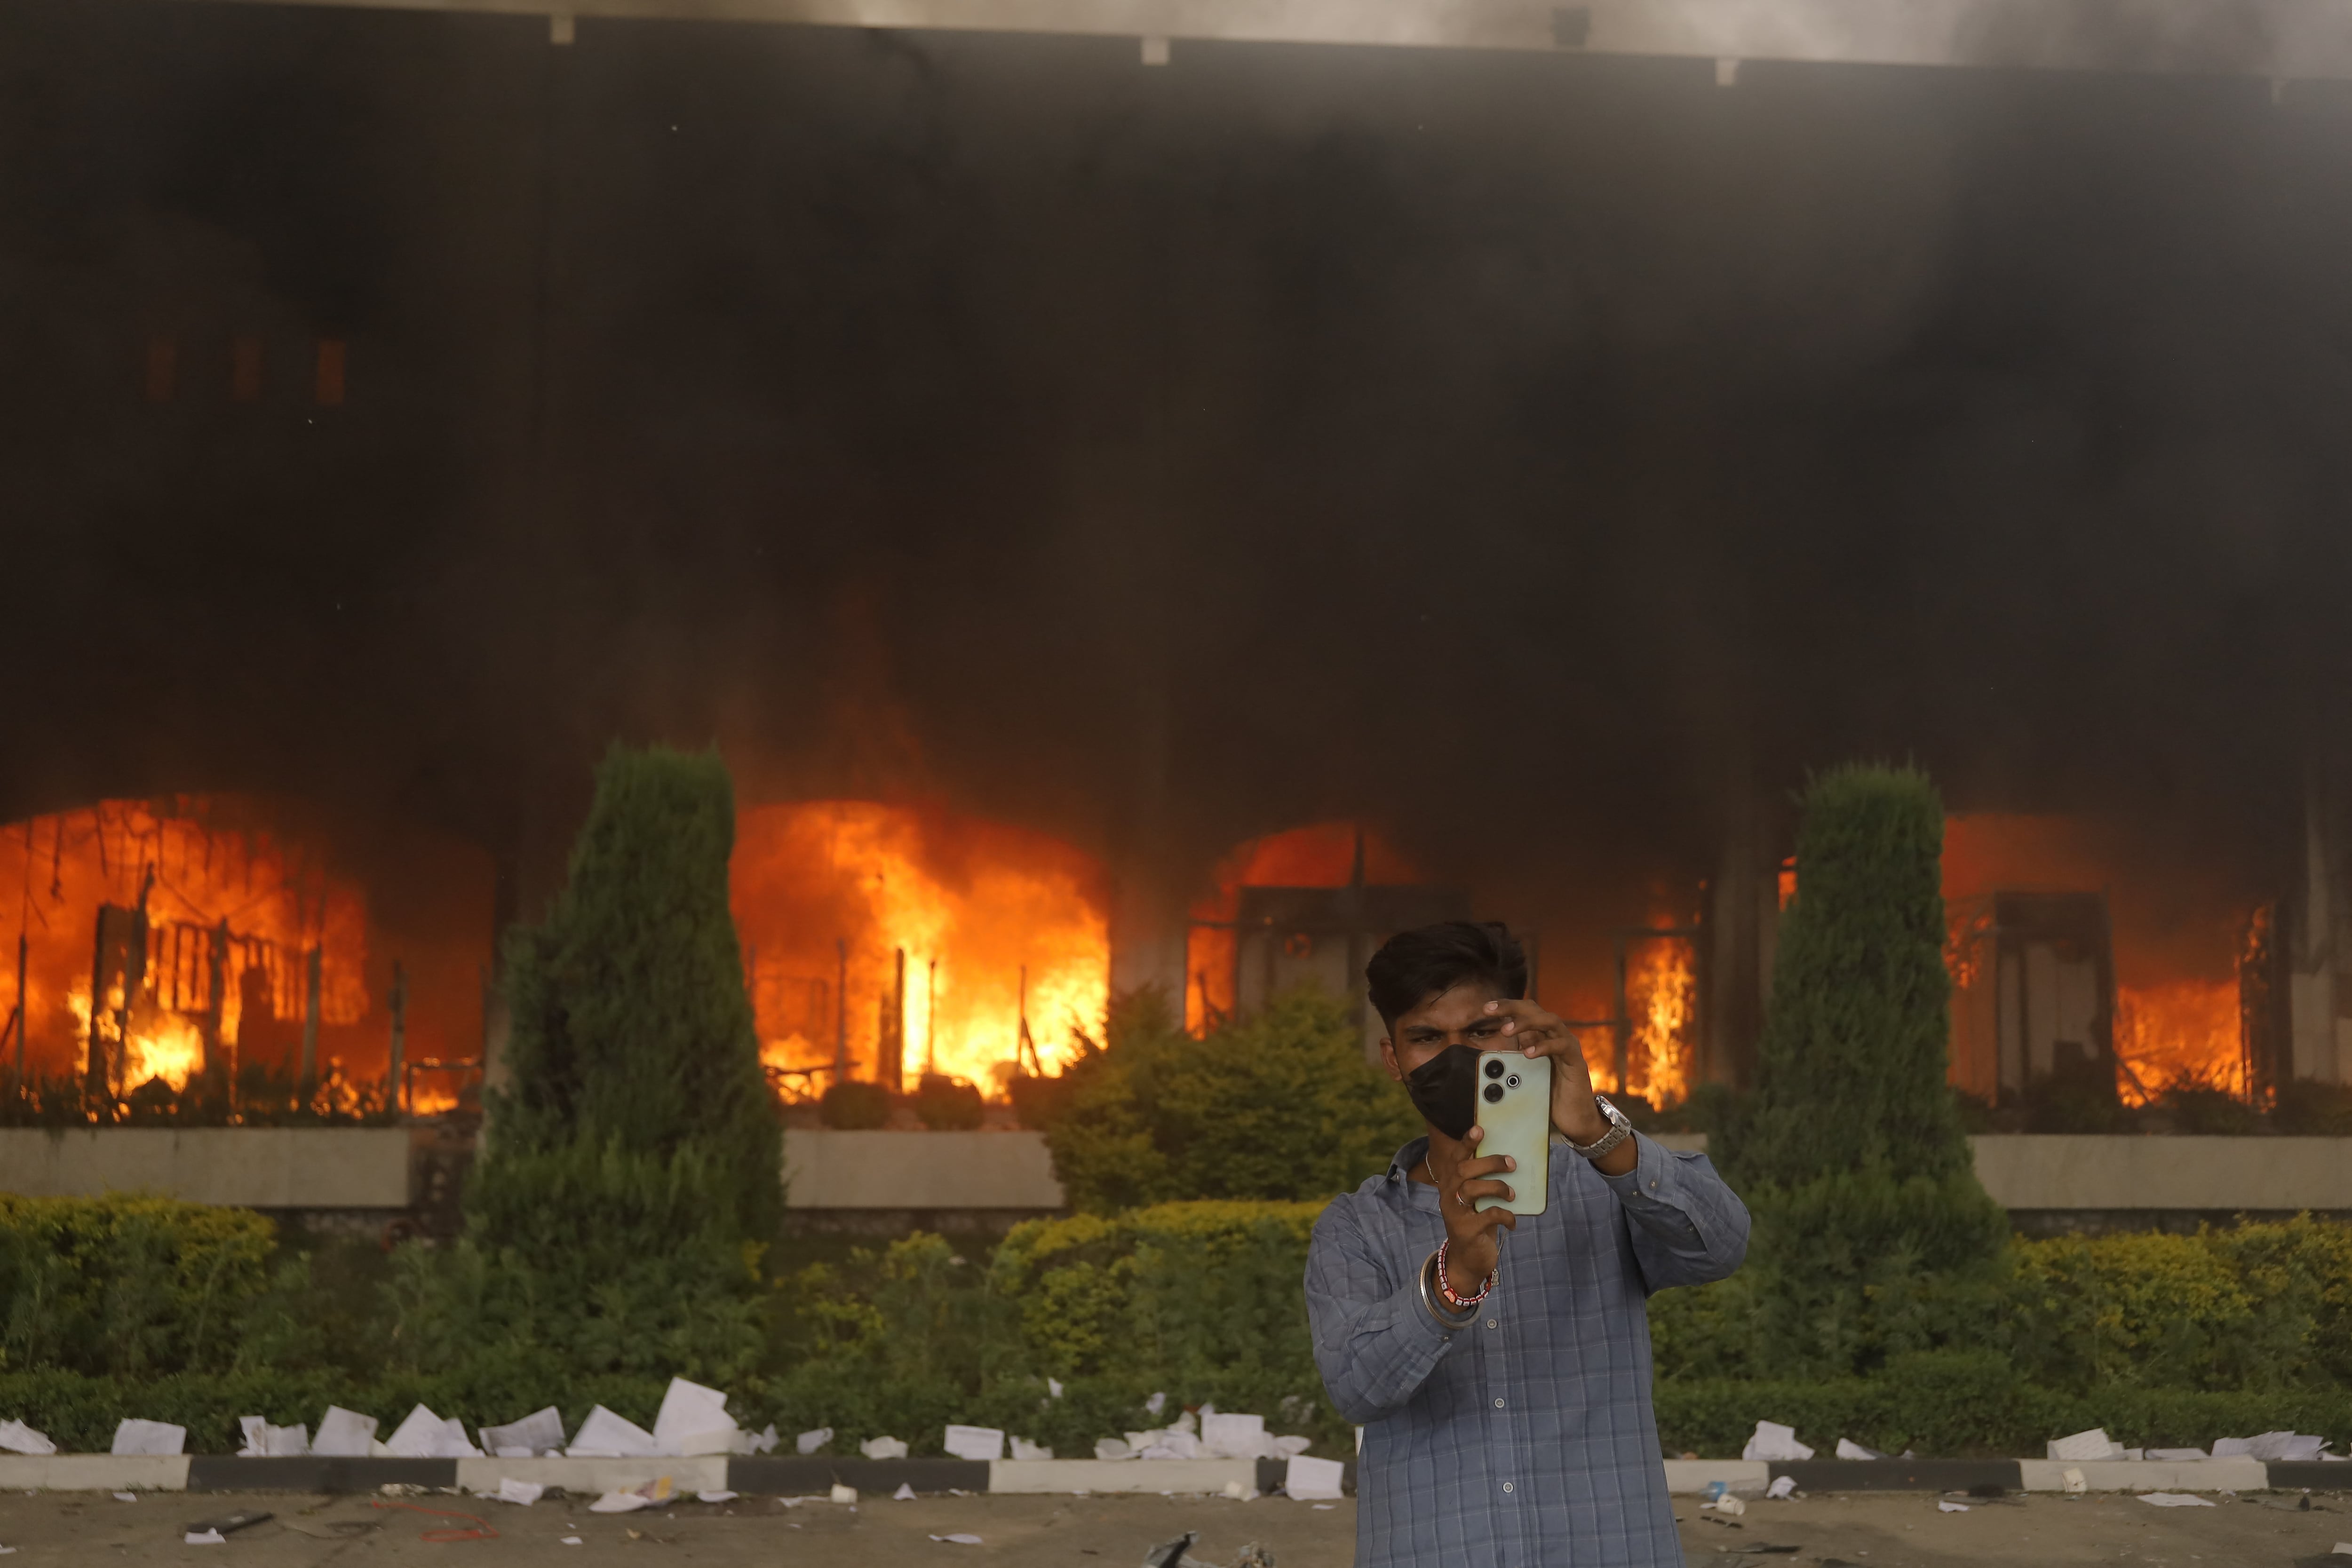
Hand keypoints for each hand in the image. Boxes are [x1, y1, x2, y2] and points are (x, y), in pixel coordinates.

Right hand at [1430, 1124, 1517, 1298]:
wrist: (1467, 1261)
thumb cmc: (1476, 1223)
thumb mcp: (1477, 1202)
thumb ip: (1484, 1183)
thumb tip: (1510, 1160)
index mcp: (1451, 1184)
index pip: (1456, 1158)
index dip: (1466, 1143)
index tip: (1479, 1129)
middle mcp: (1448, 1196)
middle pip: (1464, 1170)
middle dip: (1489, 1162)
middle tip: (1511, 1163)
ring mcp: (1455, 1213)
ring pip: (1472, 1189)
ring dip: (1497, 1187)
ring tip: (1512, 1194)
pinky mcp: (1466, 1231)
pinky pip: (1488, 1215)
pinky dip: (1505, 1215)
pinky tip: (1512, 1222)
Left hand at [1482, 997, 1606, 1142]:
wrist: (1575, 1118)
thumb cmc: (1549, 1095)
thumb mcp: (1524, 1074)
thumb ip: (1512, 1061)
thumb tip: (1489, 1058)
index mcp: (1542, 1037)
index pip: (1525, 1011)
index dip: (1506, 1007)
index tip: (1486, 1009)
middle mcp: (1555, 1036)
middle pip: (1535, 1010)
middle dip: (1511, 1007)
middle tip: (1490, 1011)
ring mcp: (1568, 1046)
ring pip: (1549, 1021)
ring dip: (1526, 1022)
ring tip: (1506, 1031)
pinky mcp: (1576, 1061)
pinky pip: (1562, 1046)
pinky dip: (1544, 1046)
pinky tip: (1528, 1053)